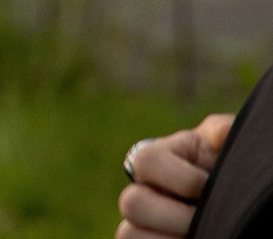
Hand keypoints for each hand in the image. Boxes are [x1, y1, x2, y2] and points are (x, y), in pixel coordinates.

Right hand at [117, 115, 234, 238]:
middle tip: (207, 221)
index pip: (146, 161)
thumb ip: (222, 133)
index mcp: (158, 159)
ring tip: (199, 235)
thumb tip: (224, 133)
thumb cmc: (228, 168)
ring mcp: (144, 223)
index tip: (210, 187)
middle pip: (131, 203)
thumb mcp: (227, 148)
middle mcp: (143, 190)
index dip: (182, 179)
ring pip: (127, 234)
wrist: (233, 199)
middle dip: (175, 216)